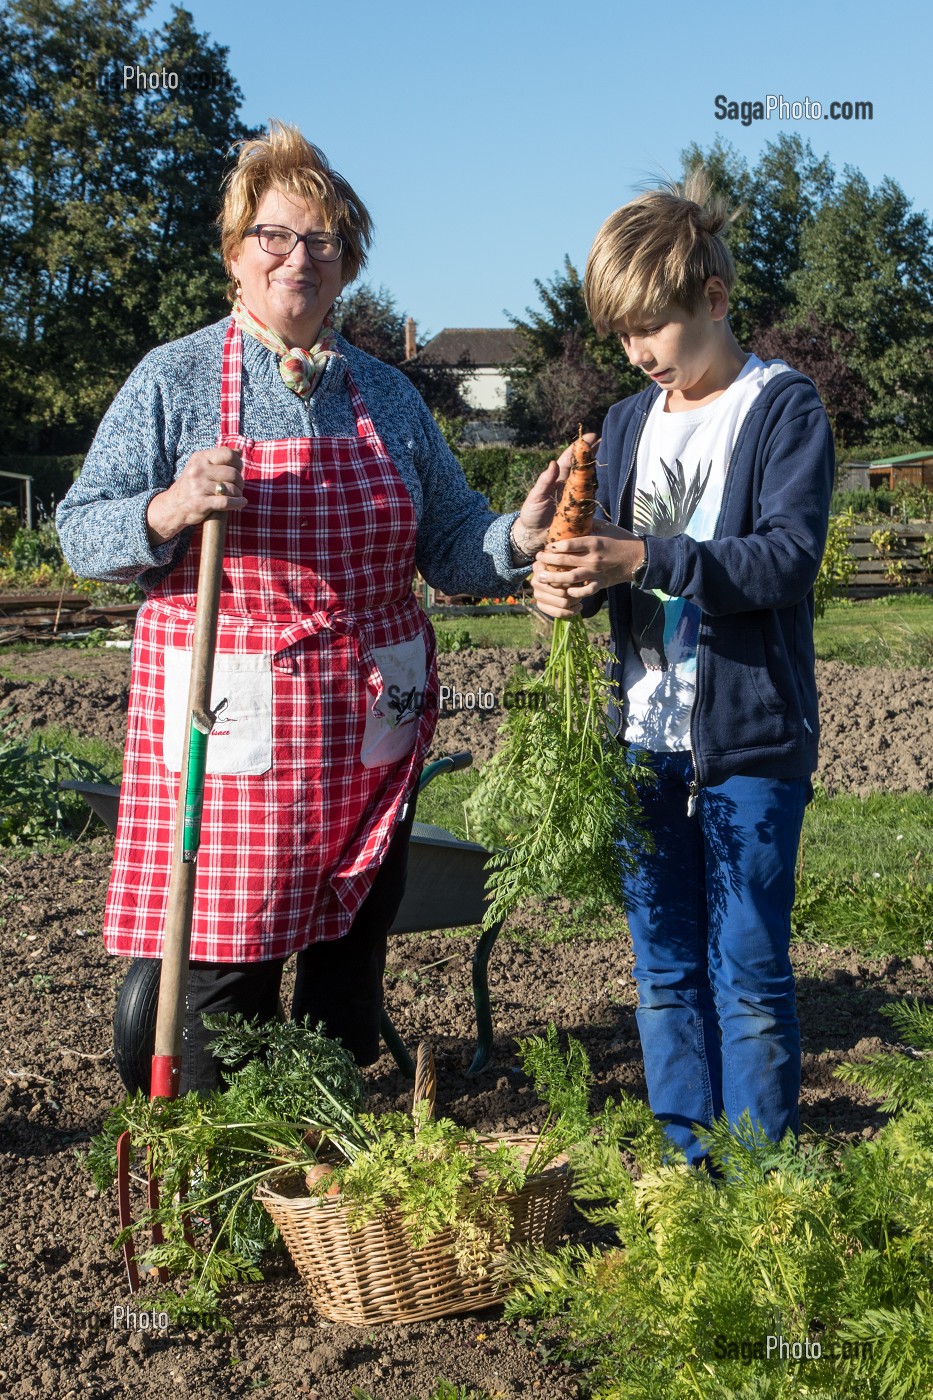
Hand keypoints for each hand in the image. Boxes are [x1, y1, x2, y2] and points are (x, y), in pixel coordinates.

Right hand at [146, 448, 245, 547]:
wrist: (172, 506)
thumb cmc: (191, 486)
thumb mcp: (201, 467)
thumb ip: (219, 458)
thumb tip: (239, 451)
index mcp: (200, 458)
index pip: (228, 454)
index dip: (238, 463)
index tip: (237, 470)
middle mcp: (198, 470)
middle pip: (233, 473)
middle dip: (240, 482)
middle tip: (238, 487)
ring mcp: (199, 487)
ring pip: (231, 488)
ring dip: (238, 494)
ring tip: (236, 496)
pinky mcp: (201, 503)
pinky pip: (226, 502)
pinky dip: (237, 503)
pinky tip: (241, 503)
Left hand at [511, 432, 599, 558]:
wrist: (533, 536)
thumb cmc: (532, 514)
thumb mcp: (535, 497)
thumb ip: (544, 482)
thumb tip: (553, 463)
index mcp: (556, 479)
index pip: (569, 460)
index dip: (579, 448)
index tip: (590, 436)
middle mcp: (567, 486)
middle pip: (581, 466)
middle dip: (590, 453)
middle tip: (601, 440)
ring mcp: (575, 498)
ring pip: (588, 479)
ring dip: (595, 467)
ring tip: (605, 453)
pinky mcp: (580, 511)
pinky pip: (590, 498)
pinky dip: (596, 488)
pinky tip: (602, 480)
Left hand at [532, 522, 645, 615]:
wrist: (639, 558)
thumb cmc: (621, 539)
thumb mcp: (606, 527)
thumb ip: (589, 524)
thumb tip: (572, 519)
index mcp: (594, 542)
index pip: (568, 544)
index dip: (554, 546)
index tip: (546, 546)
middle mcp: (593, 559)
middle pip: (565, 561)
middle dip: (548, 561)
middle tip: (537, 560)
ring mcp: (596, 573)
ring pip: (570, 578)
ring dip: (554, 578)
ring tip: (541, 577)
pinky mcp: (600, 584)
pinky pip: (585, 590)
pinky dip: (574, 592)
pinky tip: (564, 590)